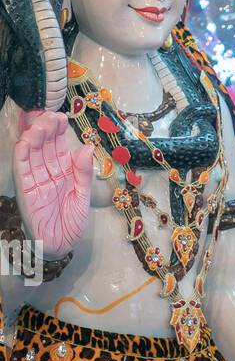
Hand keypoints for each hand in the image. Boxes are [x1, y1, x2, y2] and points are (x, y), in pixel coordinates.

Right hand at [13, 110, 91, 255]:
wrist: (61, 245)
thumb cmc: (72, 223)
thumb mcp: (83, 196)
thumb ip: (84, 172)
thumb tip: (87, 147)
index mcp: (63, 172)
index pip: (58, 146)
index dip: (58, 131)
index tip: (61, 117)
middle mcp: (47, 172)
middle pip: (44, 145)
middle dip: (46, 128)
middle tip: (50, 114)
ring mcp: (35, 179)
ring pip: (31, 152)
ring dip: (34, 135)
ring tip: (40, 122)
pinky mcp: (25, 189)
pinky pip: (22, 168)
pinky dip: (23, 152)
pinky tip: (26, 139)